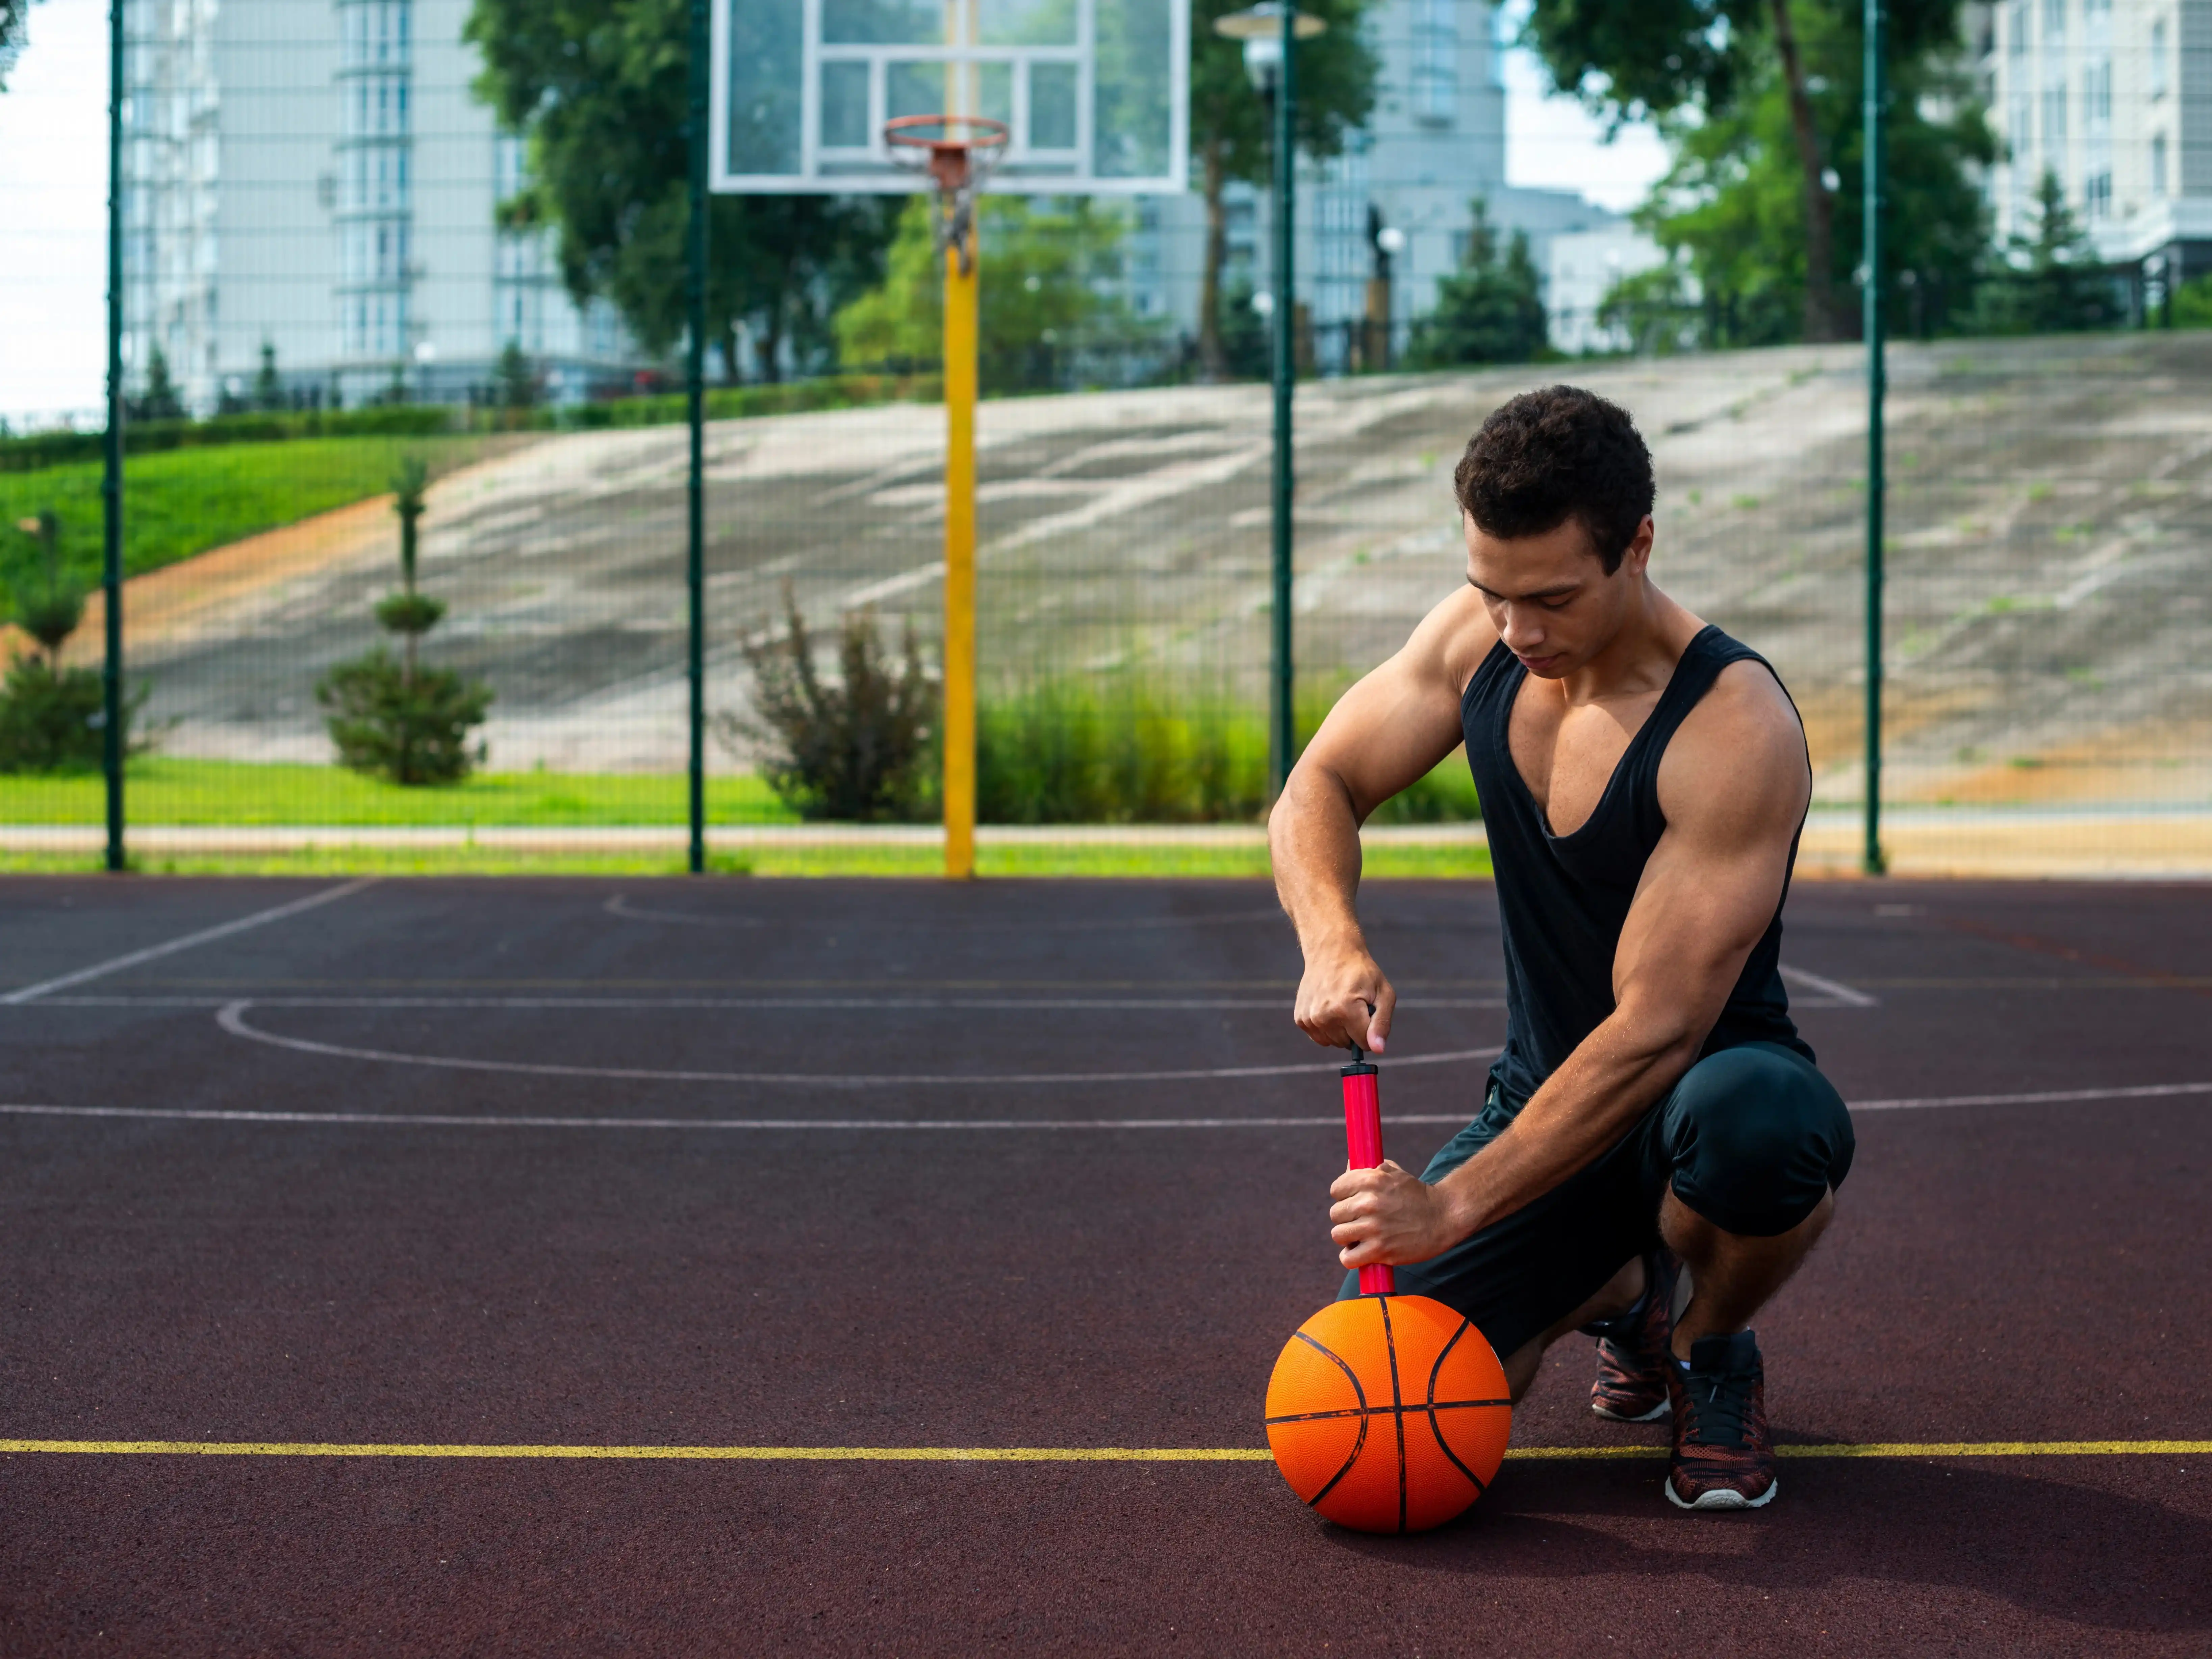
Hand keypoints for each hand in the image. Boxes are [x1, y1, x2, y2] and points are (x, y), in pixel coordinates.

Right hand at [1293, 945, 1395, 1052]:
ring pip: (1332, 1042)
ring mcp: (1309, 1019)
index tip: (1368, 1011)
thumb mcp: (1383, 993)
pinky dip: (1326, 1027)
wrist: (1330, 952)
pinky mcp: (1300, 1019)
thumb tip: (1377, 1050)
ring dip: (1340, 1030)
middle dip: (1355, 1030)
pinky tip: (1329, 1008)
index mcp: (1346, 1010)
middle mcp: (1324, 1017)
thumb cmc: (1362, 972)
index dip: (1370, 1030)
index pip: (1364, 1044)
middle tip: (1355, 1005)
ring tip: (1341, 1005)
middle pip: (1347, 1044)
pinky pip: (1319, 1037)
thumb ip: (1382, 1023)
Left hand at [1329, 1160, 1460, 1268]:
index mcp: (1370, 1179)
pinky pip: (1348, 1258)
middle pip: (1335, 1213)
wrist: (1444, 1216)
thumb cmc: (1417, 1195)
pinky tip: (1360, 1253)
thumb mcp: (1394, 1173)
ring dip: (1348, 1237)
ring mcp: (1373, 1227)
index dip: (1343, 1196)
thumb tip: (1347, 1166)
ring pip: (1338, 1234)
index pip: (1336, 1189)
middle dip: (1346, 1218)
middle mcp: (1369, 1202)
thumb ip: (1368, 1170)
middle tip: (1361, 1221)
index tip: (1353, 1202)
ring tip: (1361, 1236)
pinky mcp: (1380, 1250)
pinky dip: (1351, 1258)